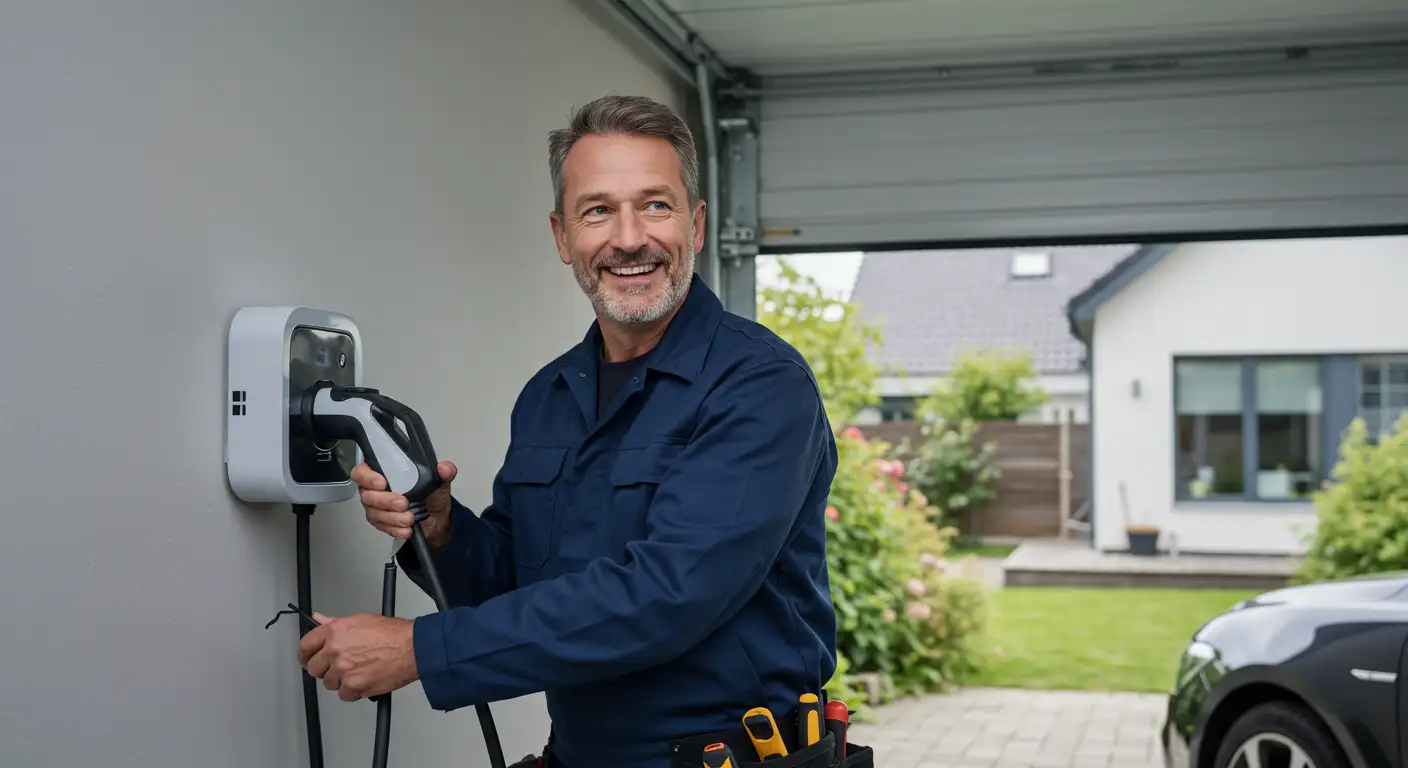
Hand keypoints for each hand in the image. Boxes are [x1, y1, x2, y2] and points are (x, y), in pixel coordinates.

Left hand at [299, 612, 418, 701]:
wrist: (412, 648)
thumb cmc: (393, 634)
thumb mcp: (361, 620)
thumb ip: (335, 623)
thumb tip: (320, 619)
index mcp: (335, 632)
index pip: (305, 646)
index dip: (305, 655)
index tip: (308, 659)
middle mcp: (335, 651)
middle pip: (314, 668)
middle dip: (324, 670)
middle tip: (338, 667)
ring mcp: (343, 670)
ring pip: (329, 684)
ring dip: (340, 681)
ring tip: (357, 672)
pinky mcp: (354, 686)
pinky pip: (344, 695)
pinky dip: (353, 692)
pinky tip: (363, 681)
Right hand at [353, 460, 455, 550]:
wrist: (437, 518)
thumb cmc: (431, 495)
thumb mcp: (440, 481)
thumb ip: (445, 471)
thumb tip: (444, 468)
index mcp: (385, 471)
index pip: (363, 470)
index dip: (367, 477)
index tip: (382, 482)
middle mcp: (376, 488)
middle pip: (367, 494)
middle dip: (385, 500)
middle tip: (403, 503)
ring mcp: (377, 507)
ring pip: (373, 512)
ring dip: (392, 517)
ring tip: (409, 518)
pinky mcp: (381, 522)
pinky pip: (382, 527)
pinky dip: (395, 529)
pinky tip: (407, 529)